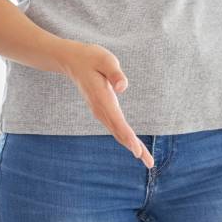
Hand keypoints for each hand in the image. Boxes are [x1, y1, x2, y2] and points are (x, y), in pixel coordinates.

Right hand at [59, 42, 153, 167]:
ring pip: (117, 131)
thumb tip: (122, 87)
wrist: (73, 61)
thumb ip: (115, 73)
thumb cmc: (91, 58)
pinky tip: (132, 143)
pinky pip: (115, 126)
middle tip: (149, 163)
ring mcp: (100, 111)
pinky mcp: (102, 110)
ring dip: (131, 144)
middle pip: (119, 132)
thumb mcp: (105, 60)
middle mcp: (100, 108)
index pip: (117, 121)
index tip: (137, 151)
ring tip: (146, 158)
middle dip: (134, 147)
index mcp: (102, 98)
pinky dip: (125, 137)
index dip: (128, 136)